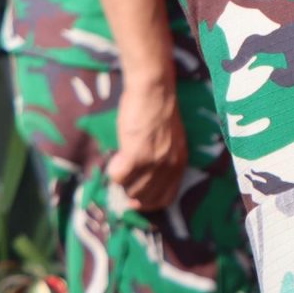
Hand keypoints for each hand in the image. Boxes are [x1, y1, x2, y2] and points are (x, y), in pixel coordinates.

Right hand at [107, 78, 186, 211]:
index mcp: (180, 162)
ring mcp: (153, 161)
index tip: (135, 200)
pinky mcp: (136, 154)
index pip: (165, 197)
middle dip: (131, 194)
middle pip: (146, 197)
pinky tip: (115, 159)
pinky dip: (113, 172)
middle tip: (123, 180)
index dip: (148, 203)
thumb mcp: (170, 140)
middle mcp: (169, 166)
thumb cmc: (159, 110)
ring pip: (131, 189)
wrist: (154, 90)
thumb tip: (145, 178)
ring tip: (120, 166)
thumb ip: (163, 158)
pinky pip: (119, 177)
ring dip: (122, 183)